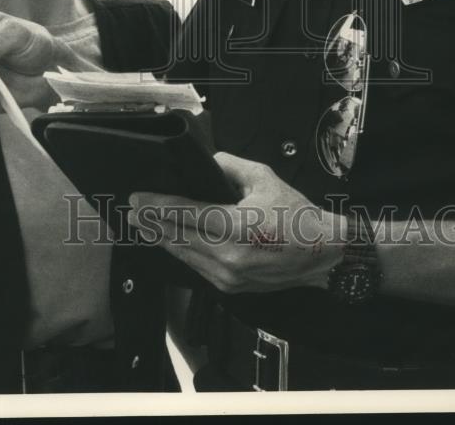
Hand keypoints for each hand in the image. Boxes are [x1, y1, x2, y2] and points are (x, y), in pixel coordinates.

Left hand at [128, 152, 346, 293]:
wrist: (323, 254)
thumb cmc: (297, 215)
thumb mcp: (264, 178)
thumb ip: (230, 167)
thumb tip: (208, 165)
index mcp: (235, 226)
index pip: (184, 214)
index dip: (156, 206)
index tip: (136, 199)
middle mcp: (228, 255)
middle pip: (177, 237)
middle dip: (151, 223)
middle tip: (131, 211)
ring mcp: (228, 277)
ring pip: (183, 255)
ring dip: (161, 239)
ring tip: (143, 226)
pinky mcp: (231, 288)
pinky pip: (197, 268)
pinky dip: (181, 253)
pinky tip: (171, 242)